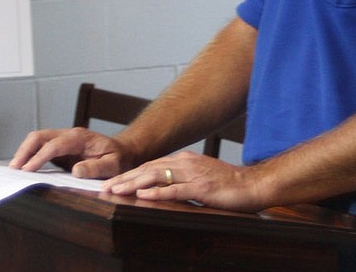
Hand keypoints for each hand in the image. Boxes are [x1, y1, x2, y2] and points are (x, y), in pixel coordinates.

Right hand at [9, 127, 130, 178]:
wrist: (121, 151)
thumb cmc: (117, 158)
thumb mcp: (113, 165)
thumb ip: (96, 168)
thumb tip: (75, 171)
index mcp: (80, 137)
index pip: (54, 144)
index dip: (39, 157)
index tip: (27, 171)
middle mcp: (69, 135)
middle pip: (40, 136)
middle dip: (24, 150)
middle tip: (13, 169)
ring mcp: (63, 140)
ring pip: (37, 140)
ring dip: (24, 152)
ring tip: (13, 170)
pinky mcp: (59, 148)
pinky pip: (40, 148)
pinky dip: (28, 155)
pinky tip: (22, 168)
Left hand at [103, 150, 264, 212]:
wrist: (251, 184)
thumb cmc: (227, 184)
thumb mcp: (200, 178)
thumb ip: (180, 180)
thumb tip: (158, 188)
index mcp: (185, 160)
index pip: (151, 165)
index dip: (130, 173)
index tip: (113, 182)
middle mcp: (186, 163)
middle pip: (149, 168)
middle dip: (125, 178)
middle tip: (105, 187)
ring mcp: (193, 174)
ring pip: (157, 176)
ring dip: (134, 184)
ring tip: (117, 190)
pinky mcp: (201, 188)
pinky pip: (175, 190)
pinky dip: (158, 192)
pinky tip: (144, 196)